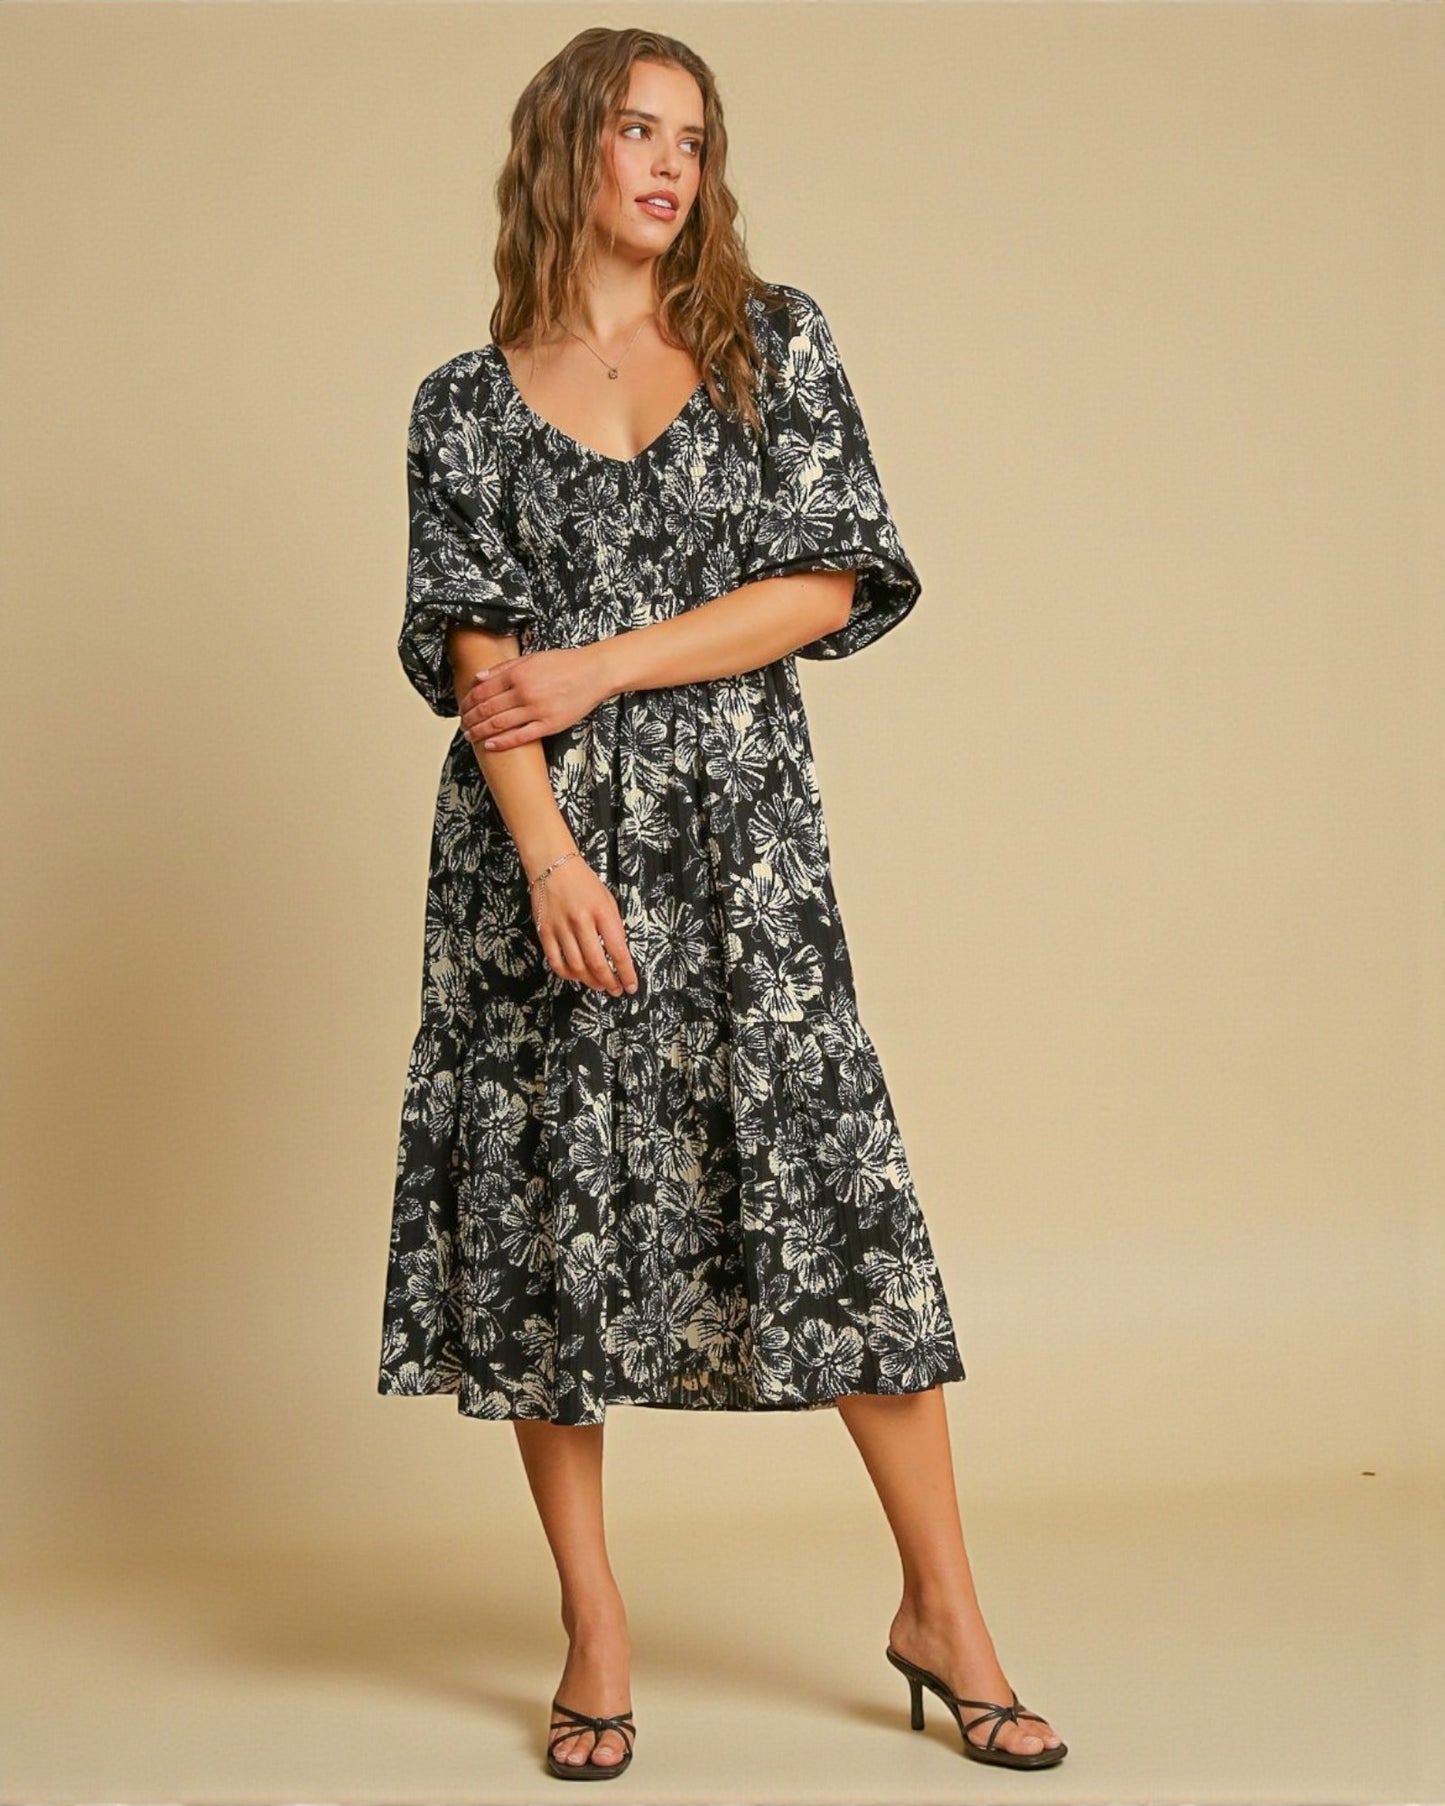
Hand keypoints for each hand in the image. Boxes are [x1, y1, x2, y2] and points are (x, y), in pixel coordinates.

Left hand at [461, 645, 612, 751]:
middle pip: (487, 708)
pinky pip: (520, 737)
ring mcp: (537, 709)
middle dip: (470, 718)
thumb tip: (478, 677)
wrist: (594, 673)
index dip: (468, 701)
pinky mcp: (549, 724)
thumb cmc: (564, 664)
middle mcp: (524, 691)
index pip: (483, 690)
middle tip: (463, 725)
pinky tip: (489, 745)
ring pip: (499, 724)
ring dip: (480, 731)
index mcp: (518, 673)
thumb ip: (504, 668)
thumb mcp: (531, 658)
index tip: (462, 708)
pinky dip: (502, 742)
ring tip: (471, 736)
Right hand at [529, 853, 638, 995]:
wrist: (553, 865)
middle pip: (597, 963)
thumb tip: (618, 954)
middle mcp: (581, 921)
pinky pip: (556, 961)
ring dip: (590, 981)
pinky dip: (567, 974)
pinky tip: (576, 977)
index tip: (631, 985)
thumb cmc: (584, 883)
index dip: (626, 972)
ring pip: (576, 966)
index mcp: (602, 912)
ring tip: (599, 986)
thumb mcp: (608, 900)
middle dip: (609, 982)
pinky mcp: (544, 931)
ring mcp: (561, 927)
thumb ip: (614, 926)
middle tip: (616, 990)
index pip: (617, 950)